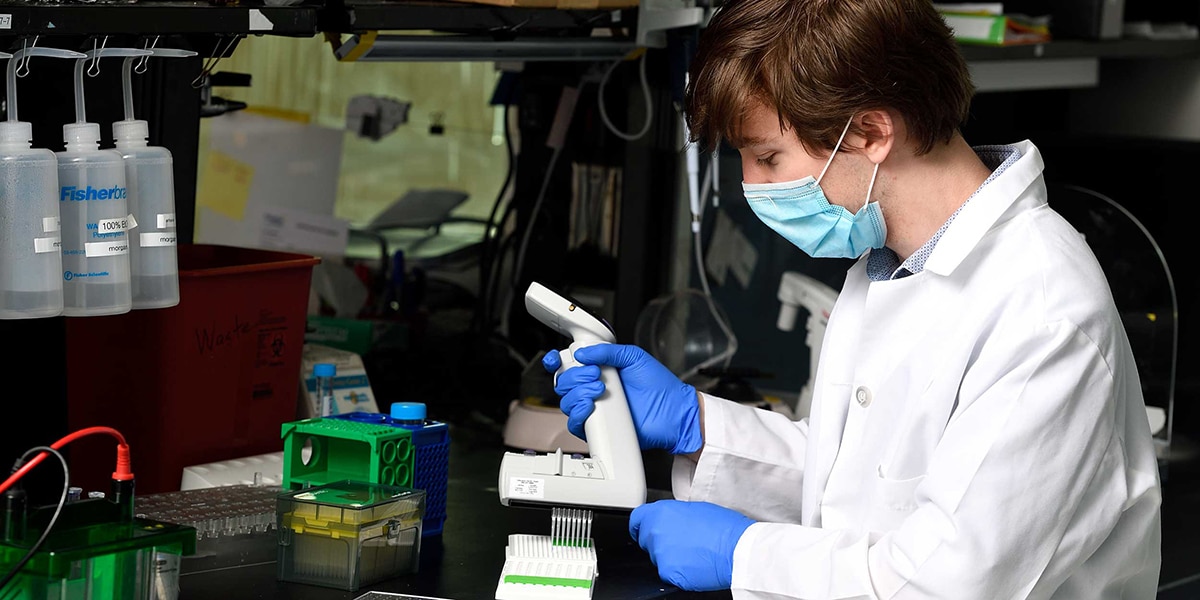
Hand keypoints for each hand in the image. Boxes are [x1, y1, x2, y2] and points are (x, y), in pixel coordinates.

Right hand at [544, 344, 701, 453]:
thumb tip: (583, 354)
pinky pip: (574, 423)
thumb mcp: (634, 357)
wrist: (672, 412)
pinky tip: (591, 406)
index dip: (556, 362)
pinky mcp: (597, 428)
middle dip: (574, 376)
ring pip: (566, 402)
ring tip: (600, 389)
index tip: (555, 359)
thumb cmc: (659, 386)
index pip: (568, 366)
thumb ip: (608, 352)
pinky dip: (578, 413)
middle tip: (596, 374)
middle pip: (563, 383)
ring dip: (578, 393)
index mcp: (599, 370)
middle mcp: (592, 389)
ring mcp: (594, 409)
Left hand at [629, 500, 753, 591]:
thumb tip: (670, 521)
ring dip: (669, 556)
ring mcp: (660, 554)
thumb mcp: (695, 508)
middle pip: (646, 540)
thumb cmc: (723, 527)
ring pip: (657, 558)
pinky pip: (667, 572)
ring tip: (692, 552)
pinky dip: (678, 571)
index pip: (636, 519)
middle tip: (680, 542)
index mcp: (661, 512)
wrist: (737, 549)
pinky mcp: (668, 573)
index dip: (639, 526)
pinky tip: (694, 564)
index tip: (641, 530)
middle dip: (658, 541)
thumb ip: (674, 514)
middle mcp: (655, 532)